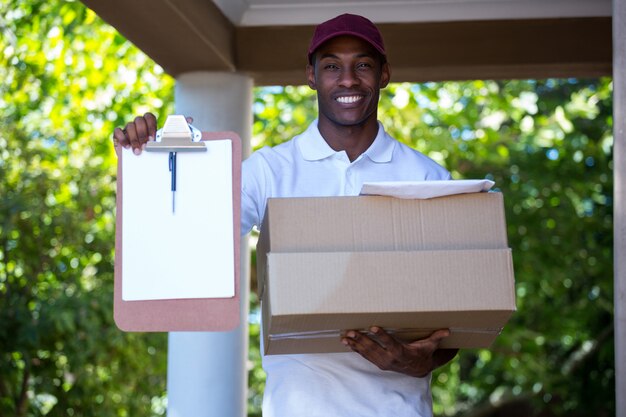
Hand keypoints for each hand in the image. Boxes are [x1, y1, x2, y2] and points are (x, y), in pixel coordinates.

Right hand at [113, 112, 157, 154]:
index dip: (151, 127)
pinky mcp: (118, 134)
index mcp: (147, 124)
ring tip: (137, 151)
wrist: (133, 160)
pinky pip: (118, 131)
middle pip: (139, 121)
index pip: (149, 118)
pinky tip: (127, 147)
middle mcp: (137, 124)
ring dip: (134, 139)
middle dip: (142, 134)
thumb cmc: (145, 152)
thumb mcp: (151, 147)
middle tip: (144, 146)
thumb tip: (156, 146)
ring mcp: (127, 128)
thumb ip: (153, 144)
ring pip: (130, 126)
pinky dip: (123, 139)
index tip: (152, 138)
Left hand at [341, 327, 457, 377]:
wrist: (418, 369)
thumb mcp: (430, 346)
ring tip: (345, 336)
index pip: (390, 343)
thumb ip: (436, 337)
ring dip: (355, 344)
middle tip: (351, 331)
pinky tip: (347, 342)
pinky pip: (364, 356)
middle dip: (361, 340)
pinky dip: (355, 349)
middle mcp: (390, 358)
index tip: (373, 327)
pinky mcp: (378, 362)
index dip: (381, 336)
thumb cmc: (423, 353)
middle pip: (374, 348)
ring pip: (366, 352)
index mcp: (401, 352)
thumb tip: (447, 330)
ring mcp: (382, 361)